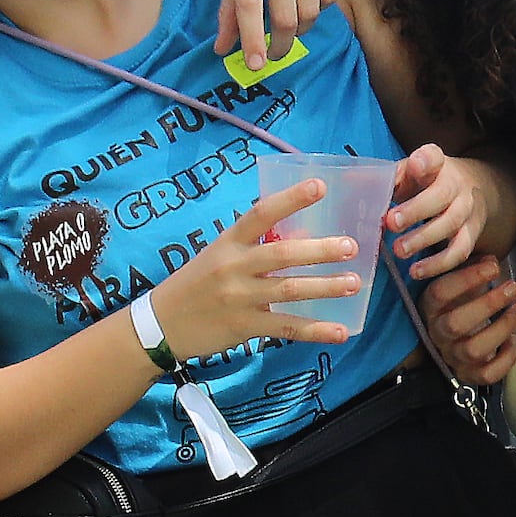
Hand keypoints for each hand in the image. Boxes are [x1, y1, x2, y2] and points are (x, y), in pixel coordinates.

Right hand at [149, 180, 366, 354]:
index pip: (261, 214)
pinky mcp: (244, 326)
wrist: (161, 323)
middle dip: (319, 250)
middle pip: (282, 254)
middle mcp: (234, 267)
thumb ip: (255, 247)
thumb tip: (304, 238)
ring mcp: (239, 298)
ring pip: (290, 289)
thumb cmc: (196, 284)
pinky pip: (285, 326)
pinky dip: (315, 330)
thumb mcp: (218, 255)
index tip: (320, 185)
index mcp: (228, 242)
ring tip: (354, 283)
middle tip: (351, 246)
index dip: (291, 199)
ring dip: (326, 287)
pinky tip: (340, 331)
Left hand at [219, 0, 342, 64]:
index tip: (255, 66)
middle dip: (280, 46)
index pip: (250, 9)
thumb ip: (229, 6)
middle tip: (274, 54)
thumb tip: (222, 49)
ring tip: (291, 28)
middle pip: (287, 18)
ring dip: (300, 30)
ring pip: (311, 11)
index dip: (252, 41)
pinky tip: (310, 4)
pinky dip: (321, 8)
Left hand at [382, 142, 498, 279]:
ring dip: (423, 239)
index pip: (434, 157)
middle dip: (416, 210)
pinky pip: (459, 251)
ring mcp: (466, 210)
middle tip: (391, 223)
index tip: (415, 165)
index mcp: (437, 165)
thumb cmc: (427, 183)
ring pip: (450, 224)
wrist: (470, 189)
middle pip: (441, 196)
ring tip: (399, 251)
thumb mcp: (409, 174)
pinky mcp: (471, 234)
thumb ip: (386, 179)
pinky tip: (416, 271)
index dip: (426, 161)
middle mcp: (456, 185)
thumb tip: (349, 183)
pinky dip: (438, 264)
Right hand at [413, 249, 515, 389]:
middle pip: (456, 324)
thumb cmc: (464, 301)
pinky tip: (513, 342)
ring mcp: (452, 356)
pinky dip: (504, 360)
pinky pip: (486, 375)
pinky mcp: (468, 374)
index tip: (494, 266)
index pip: (440, 293)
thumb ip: (475, 268)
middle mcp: (437, 334)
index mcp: (431, 307)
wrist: (460, 332)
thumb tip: (491, 261)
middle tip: (512, 288)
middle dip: (488, 304)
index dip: (468, 278)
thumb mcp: (465, 280)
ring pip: (473, 350)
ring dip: (501, 328)